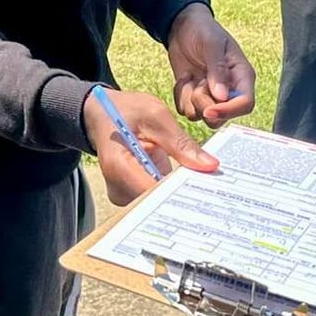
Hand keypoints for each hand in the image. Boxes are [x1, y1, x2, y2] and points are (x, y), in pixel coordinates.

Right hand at [84, 88, 217, 205]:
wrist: (102, 114)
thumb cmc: (125, 110)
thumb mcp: (155, 115)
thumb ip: (181, 143)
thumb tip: (210, 166)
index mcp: (119, 165)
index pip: (153, 193)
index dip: (180, 195)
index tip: (207, 190)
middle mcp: (118, 186)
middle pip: (156, 204)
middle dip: (185, 196)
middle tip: (213, 186)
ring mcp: (124, 193)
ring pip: (158, 205)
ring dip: (181, 194)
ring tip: (202, 182)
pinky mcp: (132, 195)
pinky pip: (156, 200)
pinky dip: (173, 191)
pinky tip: (187, 181)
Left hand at [165, 4, 256, 125]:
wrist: (182, 27)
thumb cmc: (202, 30)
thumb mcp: (211, 43)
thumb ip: (217, 69)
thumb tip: (222, 97)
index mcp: (241, 76)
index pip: (245, 104)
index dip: (229, 111)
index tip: (209, 110)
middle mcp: (229, 90)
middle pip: (223, 117)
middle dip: (204, 104)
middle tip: (196, 83)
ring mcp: (211, 95)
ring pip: (202, 116)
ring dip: (190, 100)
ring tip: (190, 78)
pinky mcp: (194, 97)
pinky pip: (187, 110)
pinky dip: (180, 97)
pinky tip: (184, 79)